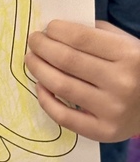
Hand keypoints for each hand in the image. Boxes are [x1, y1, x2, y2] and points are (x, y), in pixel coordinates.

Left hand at [26, 20, 139, 141]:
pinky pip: (63, 116)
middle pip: (66, 60)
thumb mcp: (125, 43)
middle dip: (41, 46)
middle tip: (33, 41)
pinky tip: (41, 86)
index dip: (55, 30)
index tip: (46, 29)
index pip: (79, 38)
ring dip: (38, 69)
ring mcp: (112, 110)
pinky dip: (45, 99)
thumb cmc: (137, 68)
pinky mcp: (104, 132)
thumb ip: (94, 33)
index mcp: (128, 55)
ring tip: (31, 59)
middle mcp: (121, 83)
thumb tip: (55, 30)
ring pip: (61, 85)